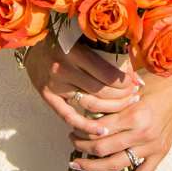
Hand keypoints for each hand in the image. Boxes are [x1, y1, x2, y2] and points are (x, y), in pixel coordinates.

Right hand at [21, 36, 141, 136]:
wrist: (33, 44)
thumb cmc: (65, 39)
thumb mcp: (86, 39)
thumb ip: (110, 55)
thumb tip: (138, 79)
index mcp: (75, 52)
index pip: (108, 75)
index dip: (125, 82)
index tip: (134, 83)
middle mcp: (63, 69)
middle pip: (101, 91)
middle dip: (122, 95)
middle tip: (133, 95)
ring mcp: (55, 85)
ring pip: (90, 104)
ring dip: (112, 108)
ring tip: (125, 106)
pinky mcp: (48, 96)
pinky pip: (69, 116)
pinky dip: (87, 126)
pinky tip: (103, 131)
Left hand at [70, 59, 171, 170]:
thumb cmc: (156, 82)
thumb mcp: (130, 90)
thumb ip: (112, 106)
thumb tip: (88, 120)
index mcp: (133, 115)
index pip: (98, 130)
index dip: (81, 132)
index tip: (73, 130)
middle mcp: (142, 134)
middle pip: (103, 149)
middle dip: (82, 148)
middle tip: (72, 144)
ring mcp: (152, 147)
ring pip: (116, 164)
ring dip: (93, 167)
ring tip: (79, 164)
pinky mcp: (161, 154)